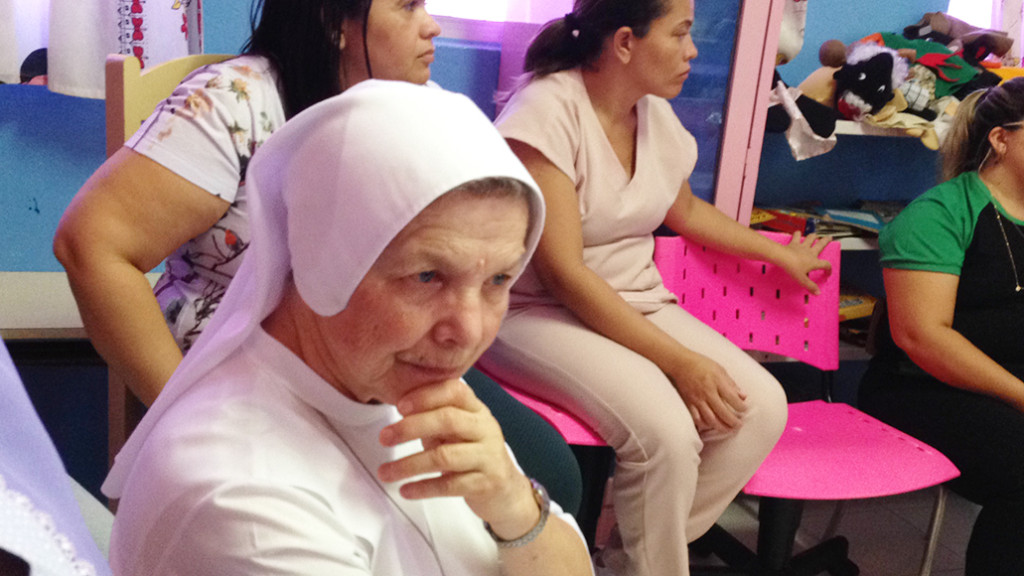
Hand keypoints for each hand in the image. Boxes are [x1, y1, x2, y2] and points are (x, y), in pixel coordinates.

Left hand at [377, 379, 540, 538]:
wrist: (506, 492)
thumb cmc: (473, 455)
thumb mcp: (456, 432)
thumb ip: (434, 419)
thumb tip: (399, 410)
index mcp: (477, 410)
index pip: (455, 391)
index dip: (426, 395)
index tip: (400, 406)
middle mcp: (486, 429)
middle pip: (448, 420)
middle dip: (411, 427)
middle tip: (384, 437)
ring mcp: (488, 457)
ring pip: (445, 456)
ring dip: (409, 465)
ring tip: (385, 472)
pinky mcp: (486, 484)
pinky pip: (450, 485)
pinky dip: (423, 488)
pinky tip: (405, 490)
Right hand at [667, 352, 746, 432]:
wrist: (680, 363)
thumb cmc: (702, 364)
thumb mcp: (720, 369)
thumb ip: (731, 384)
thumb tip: (743, 396)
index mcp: (717, 382)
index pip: (733, 399)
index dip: (741, 407)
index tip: (744, 409)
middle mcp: (707, 392)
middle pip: (723, 412)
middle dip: (733, 422)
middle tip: (738, 425)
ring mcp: (697, 399)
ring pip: (710, 419)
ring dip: (721, 427)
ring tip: (728, 429)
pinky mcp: (688, 403)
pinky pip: (696, 418)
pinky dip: (704, 424)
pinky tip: (710, 425)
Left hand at [780, 232, 831, 294]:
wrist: (783, 258)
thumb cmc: (792, 268)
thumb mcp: (802, 280)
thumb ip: (810, 286)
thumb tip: (817, 292)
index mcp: (814, 262)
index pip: (826, 265)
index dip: (828, 269)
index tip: (827, 273)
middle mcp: (810, 252)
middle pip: (821, 245)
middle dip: (826, 241)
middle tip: (829, 237)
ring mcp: (802, 246)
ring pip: (811, 238)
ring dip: (814, 236)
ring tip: (815, 235)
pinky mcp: (794, 243)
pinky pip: (797, 236)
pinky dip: (798, 234)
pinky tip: (798, 233)